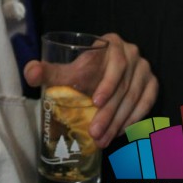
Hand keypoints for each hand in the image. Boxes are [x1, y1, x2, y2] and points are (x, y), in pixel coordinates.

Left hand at [23, 32, 157, 148]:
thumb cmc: (83, 72)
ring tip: (103, 140)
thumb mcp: (67, 71)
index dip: (108, 82)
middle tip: (95, 133)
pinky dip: (135, 119)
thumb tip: (30, 72)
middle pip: (124, 85)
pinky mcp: (152, 83)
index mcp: (112, 43)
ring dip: (119, 121)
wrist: (102, 74)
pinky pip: (147, 103)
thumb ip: (48, 71)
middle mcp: (132, 53)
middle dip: (109, 112)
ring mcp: (145, 68)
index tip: (95, 102)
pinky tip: (120, 132)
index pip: (116, 63)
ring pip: (134, 97)